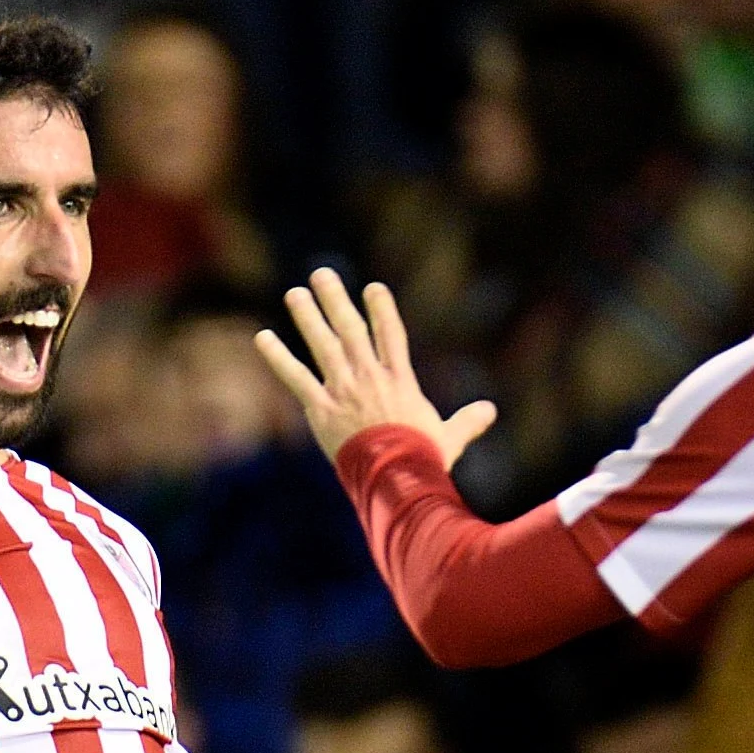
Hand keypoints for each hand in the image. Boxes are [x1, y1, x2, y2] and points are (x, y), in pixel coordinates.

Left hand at [253, 268, 496, 465]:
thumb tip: (490, 410)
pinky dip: (278, 356)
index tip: (372, 288)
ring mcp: (344, 389)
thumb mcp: (450, 438)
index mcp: (400, 380)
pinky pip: (295, 377)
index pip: (391, 334)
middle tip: (321, 274)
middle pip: (351, 328)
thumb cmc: (424, 461)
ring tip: (295, 293)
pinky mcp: (322, 408)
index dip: (382, 309)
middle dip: (335, 299)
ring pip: (323, 344)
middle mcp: (370, 376)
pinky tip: (263, 336)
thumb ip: (468, 421)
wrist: (396, 478)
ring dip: (307, 316)